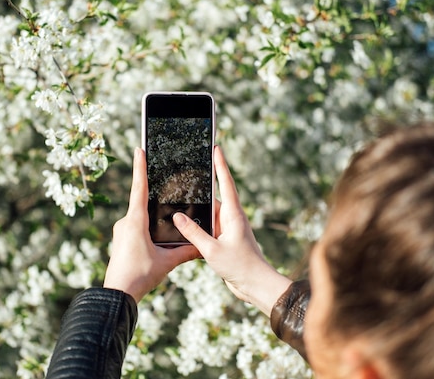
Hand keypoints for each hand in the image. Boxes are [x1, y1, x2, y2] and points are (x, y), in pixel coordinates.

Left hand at [103, 148, 199, 301]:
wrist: (117, 294)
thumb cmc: (140, 276)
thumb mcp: (167, 262)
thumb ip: (186, 252)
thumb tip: (204, 247)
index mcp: (135, 222)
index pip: (139, 189)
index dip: (140, 168)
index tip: (139, 150)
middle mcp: (125, 223)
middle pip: (142, 203)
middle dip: (154, 196)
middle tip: (164, 180)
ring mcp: (121, 231)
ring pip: (139, 217)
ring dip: (152, 217)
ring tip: (165, 217)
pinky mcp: (121, 240)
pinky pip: (135, 227)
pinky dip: (147, 228)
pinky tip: (156, 237)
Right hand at [172, 146, 291, 315]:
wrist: (256, 286)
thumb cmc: (240, 267)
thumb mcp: (212, 250)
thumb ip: (194, 233)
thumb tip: (177, 217)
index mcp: (233, 215)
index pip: (226, 183)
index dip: (220, 165)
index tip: (216, 148)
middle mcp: (232, 218)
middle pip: (216, 195)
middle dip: (205, 182)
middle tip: (192, 165)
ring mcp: (229, 229)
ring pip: (210, 213)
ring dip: (199, 207)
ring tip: (182, 195)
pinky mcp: (226, 239)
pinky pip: (209, 226)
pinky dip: (199, 223)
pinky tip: (186, 224)